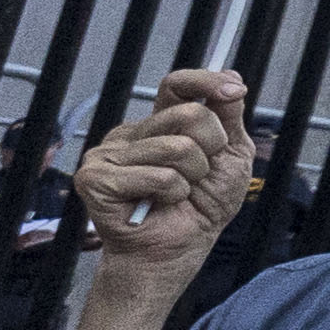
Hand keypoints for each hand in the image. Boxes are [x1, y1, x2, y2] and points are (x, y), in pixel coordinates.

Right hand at [74, 70, 255, 273]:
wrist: (179, 250)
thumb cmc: (201, 206)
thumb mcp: (230, 156)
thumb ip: (229, 117)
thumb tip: (232, 78)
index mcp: (158, 124)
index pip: (176, 85)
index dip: (206, 82)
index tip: (235, 90)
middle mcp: (130, 134)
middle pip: (189, 114)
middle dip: (211, 149)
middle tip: (197, 176)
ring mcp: (107, 154)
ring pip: (176, 147)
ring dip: (192, 177)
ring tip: (176, 193)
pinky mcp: (95, 178)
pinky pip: (159, 176)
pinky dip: (172, 194)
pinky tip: (157, 204)